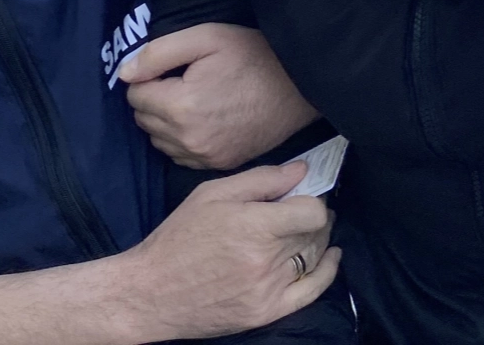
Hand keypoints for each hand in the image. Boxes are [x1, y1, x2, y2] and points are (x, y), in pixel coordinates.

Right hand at [113, 164, 339, 339]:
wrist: (152, 292)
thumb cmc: (179, 238)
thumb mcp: (213, 194)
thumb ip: (261, 179)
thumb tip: (301, 170)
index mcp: (254, 227)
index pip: (312, 210)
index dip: (312, 198)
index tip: (302, 194)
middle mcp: (266, 260)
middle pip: (315, 232)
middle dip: (316, 215)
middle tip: (303, 207)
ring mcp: (268, 290)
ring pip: (315, 258)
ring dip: (320, 239)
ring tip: (310, 227)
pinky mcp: (266, 312)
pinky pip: (311, 292)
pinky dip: (327, 272)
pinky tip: (331, 256)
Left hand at [121, 25, 320, 170]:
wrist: (299, 87)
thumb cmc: (254, 55)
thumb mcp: (206, 38)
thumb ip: (158, 53)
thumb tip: (124, 74)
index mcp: (181, 106)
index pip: (134, 95)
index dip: (149, 77)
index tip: (174, 69)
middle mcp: (188, 139)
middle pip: (144, 120)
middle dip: (155, 99)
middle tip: (184, 81)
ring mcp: (205, 156)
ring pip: (160, 141)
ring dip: (166, 122)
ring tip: (194, 99)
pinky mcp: (219, 164)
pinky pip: (181, 155)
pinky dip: (183, 139)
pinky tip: (203, 119)